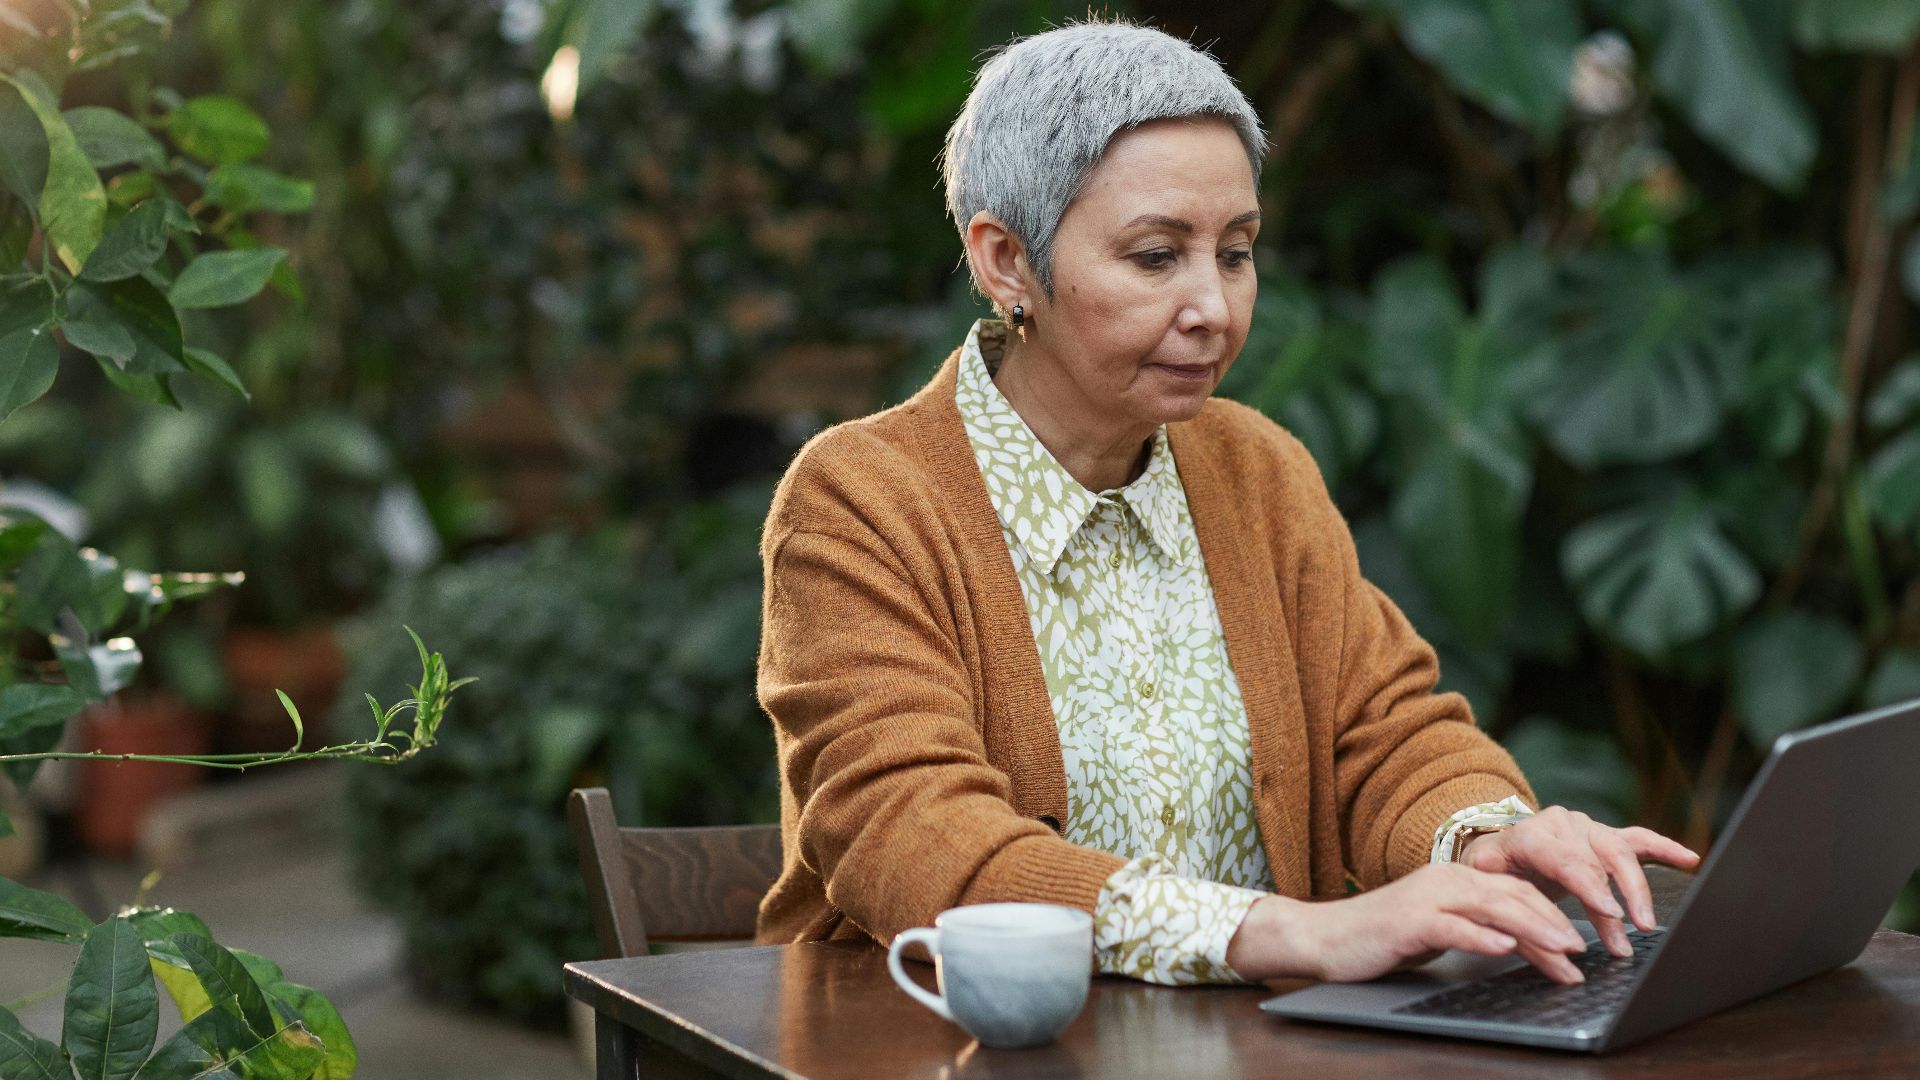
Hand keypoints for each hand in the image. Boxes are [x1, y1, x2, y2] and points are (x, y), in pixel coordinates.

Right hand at [1225, 862, 1592, 984]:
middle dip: (1555, 922)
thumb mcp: (1438, 929)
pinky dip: (1482, 936)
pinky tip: (1505, 948)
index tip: (1583, 942)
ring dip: (1533, 930)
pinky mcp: (1408, 922)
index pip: (1517, 892)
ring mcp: (1427, 898)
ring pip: (1492, 908)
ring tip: (1565, 950)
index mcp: (1456, 879)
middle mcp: (1446, 881)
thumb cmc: (1381, 938)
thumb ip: (1477, 928)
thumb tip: (1520, 944)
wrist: (1323, 937)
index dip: (1555, 914)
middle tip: (1587, 948)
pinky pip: (1453, 926)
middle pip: (1513, 896)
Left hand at [1457, 806, 1701, 959]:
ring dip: (1638, 889)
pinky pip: (1638, 839)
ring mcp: (1585, 827)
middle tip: (1634, 931)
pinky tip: (1688, 858)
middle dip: (1619, 898)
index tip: (1611, 914)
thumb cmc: (1493, 872)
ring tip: (1647, 922)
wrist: (1497, 851)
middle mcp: (1561, 824)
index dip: (1591, 887)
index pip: (1566, 859)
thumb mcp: (1485, 880)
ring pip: (1620, 852)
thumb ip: (1502, 893)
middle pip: (1599, 859)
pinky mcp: (1604, 835)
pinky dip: (1664, 847)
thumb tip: (1529, 918)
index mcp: (1530, 835)